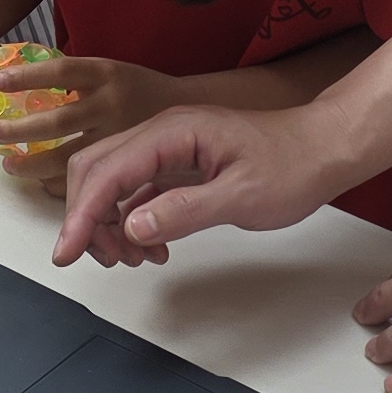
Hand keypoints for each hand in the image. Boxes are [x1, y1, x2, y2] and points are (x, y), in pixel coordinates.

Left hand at [0, 55, 179, 197]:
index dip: (28, 75)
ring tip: (9, 165)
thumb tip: (23, 81)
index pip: (62, 71)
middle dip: (18, 130)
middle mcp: (111, 104)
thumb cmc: (142, 92)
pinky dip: (60, 182)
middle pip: (57, 120)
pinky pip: (86, 178)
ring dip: (32, 164)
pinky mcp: (122, 163)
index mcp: (107, 74)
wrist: (193, 111)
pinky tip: (42, 181)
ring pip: (68, 157)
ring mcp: (117, 137)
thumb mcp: (113, 72)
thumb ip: (79, 80)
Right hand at [51, 101, 343, 266]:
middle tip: (103, 260)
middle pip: (96, 170)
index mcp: (173, 132)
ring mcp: (169, 148)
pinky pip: (137, 190)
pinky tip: (150, 247)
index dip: (82, 215)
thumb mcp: (242, 196)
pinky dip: (132, 220)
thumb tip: (133, 227)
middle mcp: (164, 134)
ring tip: (131, 258)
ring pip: (113, 181)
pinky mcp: (179, 165)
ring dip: (109, 222)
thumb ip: (185, 212)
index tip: (67, 252)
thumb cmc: (293, 165)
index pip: (107, 171)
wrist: (325, 149)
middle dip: (88, 218)